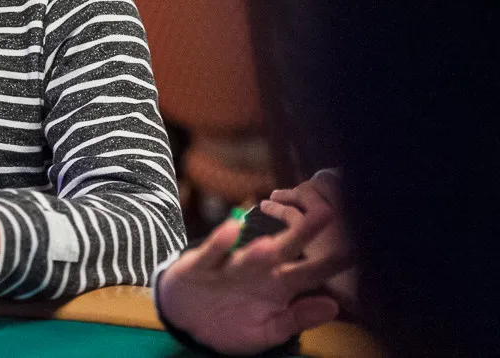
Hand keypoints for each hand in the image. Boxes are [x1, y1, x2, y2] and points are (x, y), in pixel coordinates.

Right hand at [157, 188, 351, 355]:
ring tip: (272, 245)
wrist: (188, 320)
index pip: (310, 273)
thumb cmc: (232, 324)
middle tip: (325, 214)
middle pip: (284, 250)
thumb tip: (333, 306)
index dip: (332, 263)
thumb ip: (296, 319)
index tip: (357, 251)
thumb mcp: (267, 332)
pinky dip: (220, 243)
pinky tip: (231, 231)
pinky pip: (212, 254)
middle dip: (303, 233)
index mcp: (278, 287)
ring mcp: (229, 266)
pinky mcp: (200, 265)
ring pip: (247, 256)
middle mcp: (258, 270)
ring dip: (259, 251)